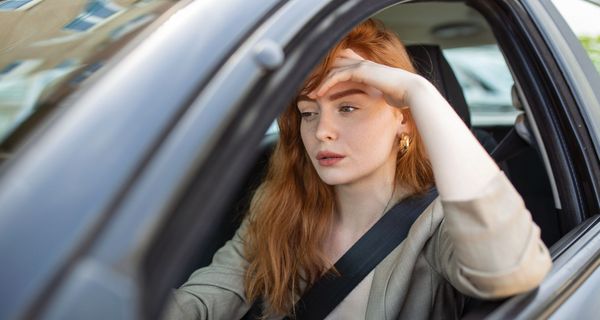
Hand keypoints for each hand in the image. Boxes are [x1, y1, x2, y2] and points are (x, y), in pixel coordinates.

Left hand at [310, 49, 426, 107]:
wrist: (411, 91)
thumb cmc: (401, 97)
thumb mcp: (382, 98)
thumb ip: (373, 99)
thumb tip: (371, 108)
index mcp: (366, 70)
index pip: (340, 69)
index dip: (326, 79)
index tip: (315, 92)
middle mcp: (362, 64)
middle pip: (332, 66)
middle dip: (318, 78)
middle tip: (305, 90)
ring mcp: (361, 65)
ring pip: (332, 69)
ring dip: (319, 81)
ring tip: (308, 93)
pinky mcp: (361, 70)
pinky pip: (337, 75)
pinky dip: (326, 84)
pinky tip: (318, 94)